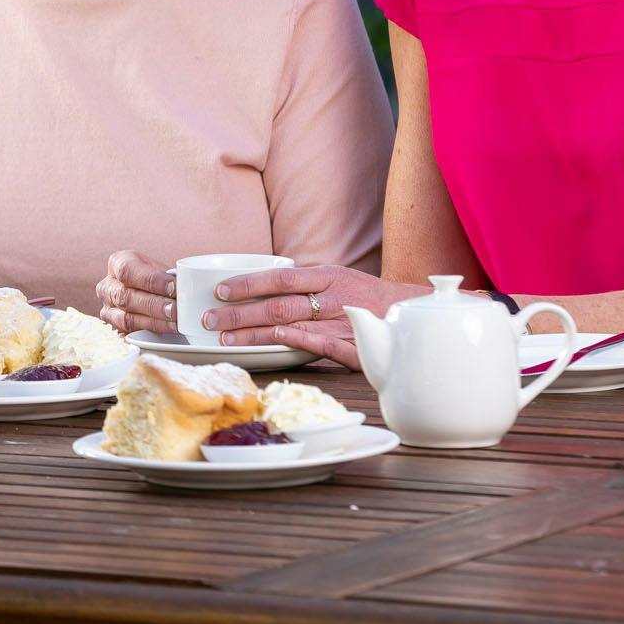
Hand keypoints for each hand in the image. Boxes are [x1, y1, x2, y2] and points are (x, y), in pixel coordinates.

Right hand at [96, 250, 175, 335]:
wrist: (145, 291)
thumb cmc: (154, 277)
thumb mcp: (159, 269)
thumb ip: (170, 276)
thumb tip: (188, 284)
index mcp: (117, 263)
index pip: (128, 271)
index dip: (151, 280)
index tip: (173, 287)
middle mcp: (107, 286)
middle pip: (126, 297)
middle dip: (154, 305)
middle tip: (175, 309)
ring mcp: (108, 309)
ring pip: (126, 318)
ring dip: (153, 322)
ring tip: (174, 323)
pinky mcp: (115, 328)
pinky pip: (129, 334)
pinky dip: (148, 333)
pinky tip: (164, 333)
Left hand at [203, 266, 415, 369]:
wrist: (415, 314)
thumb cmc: (367, 297)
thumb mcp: (338, 280)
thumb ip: (305, 284)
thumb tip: (262, 286)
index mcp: (327, 275)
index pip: (278, 277)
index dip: (247, 284)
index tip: (219, 291)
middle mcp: (333, 296)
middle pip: (278, 303)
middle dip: (240, 313)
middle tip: (208, 320)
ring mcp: (344, 321)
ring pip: (293, 324)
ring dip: (256, 333)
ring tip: (226, 339)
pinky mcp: (357, 347)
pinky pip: (324, 344)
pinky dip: (299, 340)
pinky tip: (276, 341)